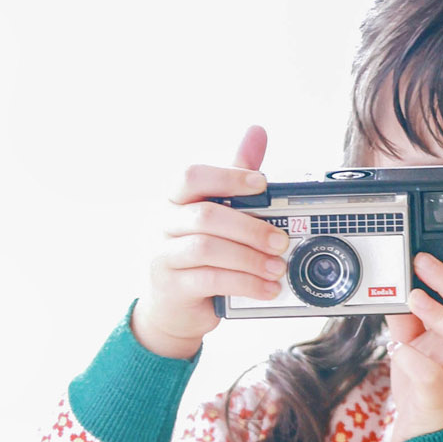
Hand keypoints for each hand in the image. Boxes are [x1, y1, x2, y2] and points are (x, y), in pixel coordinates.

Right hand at [130, 125, 286, 358]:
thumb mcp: (215, 215)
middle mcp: (161, 223)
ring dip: (250, 258)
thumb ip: (233, 177)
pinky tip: (267, 288)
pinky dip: (245, 283)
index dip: (227, 176)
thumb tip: (256, 132)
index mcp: (172, 200)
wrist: (171, 309)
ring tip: (277, 267)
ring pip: (207, 248)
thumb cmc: (195, 256)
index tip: (261, 183)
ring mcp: (161, 255)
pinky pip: (210, 279)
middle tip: (281, 240)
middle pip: (205, 216)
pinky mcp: (170, 286)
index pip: (191, 176)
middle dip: (250, 227)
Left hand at [385, 236, 442, 441]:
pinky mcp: (437, 392)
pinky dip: (413, 358)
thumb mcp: (414, 338)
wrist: (427, 431)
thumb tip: (392, 281)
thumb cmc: (426, 380)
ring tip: (414, 298)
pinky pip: (432, 374)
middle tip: (423, 262)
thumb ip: (407, 312)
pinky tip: (400, 350)